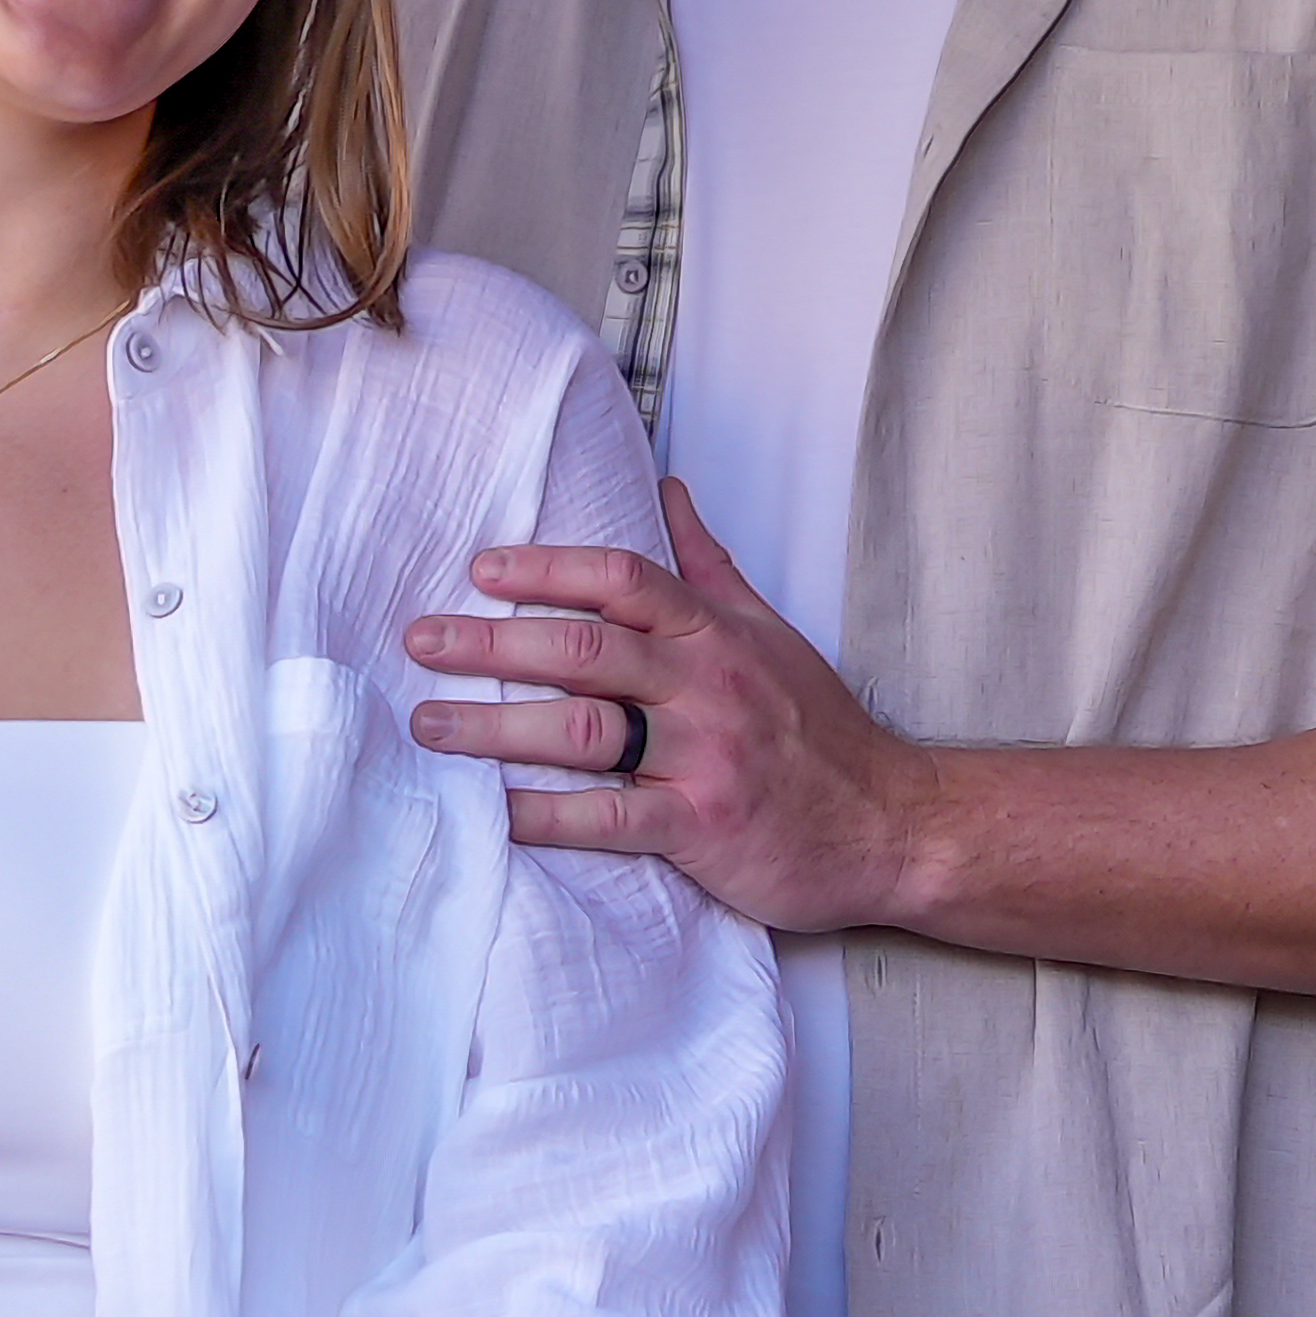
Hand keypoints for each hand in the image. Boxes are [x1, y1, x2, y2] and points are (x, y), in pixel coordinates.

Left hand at [402, 486, 923, 932]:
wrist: (893, 825)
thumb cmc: (821, 731)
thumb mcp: (772, 632)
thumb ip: (710, 565)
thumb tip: (669, 489)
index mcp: (716, 633)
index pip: (623, 579)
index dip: (548, 569)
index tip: (481, 570)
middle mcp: (706, 685)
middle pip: (584, 647)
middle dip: (493, 641)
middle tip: (421, 639)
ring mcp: (705, 756)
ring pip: (584, 728)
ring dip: (495, 725)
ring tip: (429, 723)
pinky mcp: (703, 827)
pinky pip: (609, 817)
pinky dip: (544, 814)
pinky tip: (491, 811)